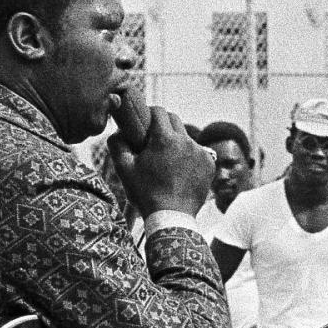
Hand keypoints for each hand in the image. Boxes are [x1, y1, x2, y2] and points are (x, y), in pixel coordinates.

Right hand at [110, 102, 213, 217]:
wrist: (171, 216)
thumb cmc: (145, 192)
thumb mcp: (124, 168)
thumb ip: (117, 144)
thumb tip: (118, 130)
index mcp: (165, 139)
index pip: (159, 111)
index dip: (150, 113)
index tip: (144, 121)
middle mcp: (186, 141)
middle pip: (174, 120)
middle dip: (163, 124)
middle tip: (153, 138)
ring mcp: (201, 153)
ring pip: (186, 136)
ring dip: (176, 141)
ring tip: (166, 158)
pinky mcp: (210, 164)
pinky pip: (198, 151)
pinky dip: (189, 155)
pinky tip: (179, 169)